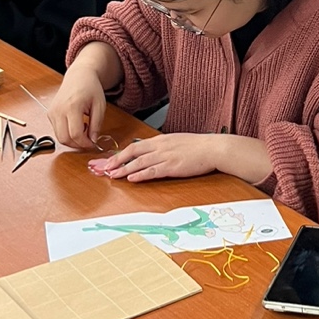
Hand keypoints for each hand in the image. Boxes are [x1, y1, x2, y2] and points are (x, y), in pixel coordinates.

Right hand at [47, 66, 106, 148]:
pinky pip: (57, 131)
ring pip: (59, 137)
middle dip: (77, 144)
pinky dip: (66, 134)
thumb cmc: (90, 88)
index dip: (85, 143)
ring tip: (83, 129)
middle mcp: (59, 110)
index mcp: (72, 106)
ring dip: (72, 140)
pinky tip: (75, 125)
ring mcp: (52, 112)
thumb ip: (96, 125)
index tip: (93, 144)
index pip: (75, 134)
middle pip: (64, 139)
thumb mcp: (99, 106)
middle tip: (88, 140)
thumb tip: (93, 140)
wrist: (79, 76)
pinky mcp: (50, 114)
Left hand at [99, 133, 222, 182]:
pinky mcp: (172, 166)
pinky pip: (152, 171)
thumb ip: (163, 147)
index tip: (111, 160)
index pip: (136, 146)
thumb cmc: (198, 146)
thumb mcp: (177, 142)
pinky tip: (131, 178)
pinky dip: (140, 174)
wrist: (213, 148)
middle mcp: (160, 146)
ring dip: (124, 169)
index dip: (122, 154)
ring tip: (113, 175)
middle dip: (117, 161)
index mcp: (161, 140)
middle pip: (133, 153)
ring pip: (139, 162)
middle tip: (105, 168)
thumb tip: (152, 154)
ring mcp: (166, 156)